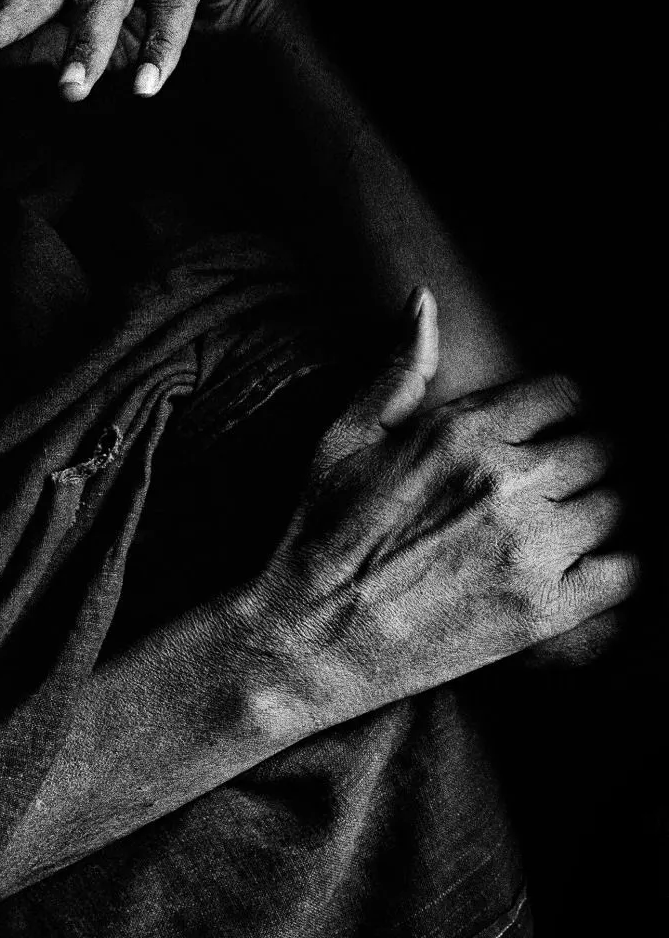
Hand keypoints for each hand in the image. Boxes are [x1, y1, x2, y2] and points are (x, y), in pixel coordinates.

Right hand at [249, 290, 638, 715]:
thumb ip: (397, 368)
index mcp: (462, 432)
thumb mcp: (344, 436)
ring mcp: (530, 549)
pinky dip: (614, 565)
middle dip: (583, 456)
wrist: (312, 637)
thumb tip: (423, 300)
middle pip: (599, 448)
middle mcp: (505, 483)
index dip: (561, 407)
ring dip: (597, 508)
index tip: (551, 425)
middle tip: (561, 477)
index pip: (564, 394)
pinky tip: (584, 565)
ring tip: (568, 521)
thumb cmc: (321, 531)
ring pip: (615, 505)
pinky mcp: (544, 612)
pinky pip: (624, 572)